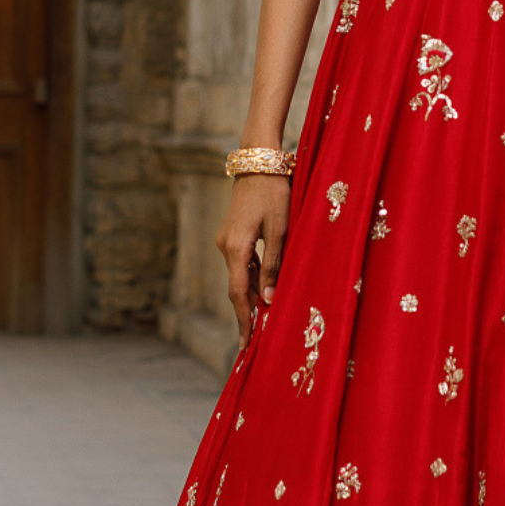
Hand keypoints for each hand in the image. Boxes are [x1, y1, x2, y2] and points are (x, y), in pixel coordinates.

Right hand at [215, 175, 292, 344]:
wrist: (259, 161)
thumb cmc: (275, 193)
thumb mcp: (280, 230)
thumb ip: (274, 266)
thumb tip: (267, 301)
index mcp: (235, 248)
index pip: (237, 294)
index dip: (244, 321)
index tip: (247, 344)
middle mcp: (224, 246)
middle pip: (236, 288)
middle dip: (246, 314)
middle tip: (256, 341)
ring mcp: (226, 240)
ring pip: (239, 276)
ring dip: (250, 297)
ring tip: (263, 322)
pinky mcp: (232, 234)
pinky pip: (241, 263)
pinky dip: (250, 279)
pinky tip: (262, 292)